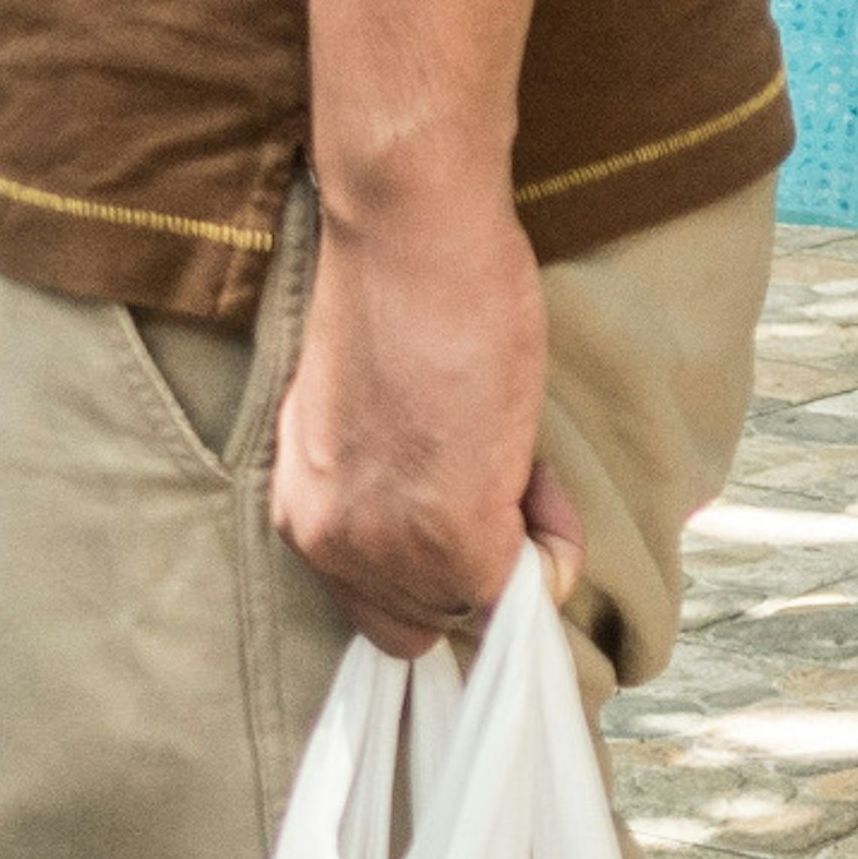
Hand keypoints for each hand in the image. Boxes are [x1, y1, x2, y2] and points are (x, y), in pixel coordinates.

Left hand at [273, 187, 583, 653]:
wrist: (408, 236)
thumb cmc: (395, 300)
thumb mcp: (365, 423)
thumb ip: (387, 491)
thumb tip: (456, 528)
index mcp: (302, 513)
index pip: (379, 608)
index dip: (437, 569)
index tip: (472, 508)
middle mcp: (329, 544)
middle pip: (428, 621)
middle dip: (479, 566)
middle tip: (503, 479)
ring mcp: (389, 548)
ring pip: (482, 607)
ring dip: (521, 546)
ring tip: (514, 456)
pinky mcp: (454, 536)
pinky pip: (530, 586)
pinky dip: (555, 542)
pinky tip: (533, 467)